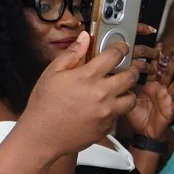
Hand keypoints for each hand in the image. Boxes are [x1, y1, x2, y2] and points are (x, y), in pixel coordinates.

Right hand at [20, 39, 137, 158]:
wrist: (41, 136)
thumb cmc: (44, 105)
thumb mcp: (52, 73)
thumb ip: (71, 54)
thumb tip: (84, 38)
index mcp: (88, 76)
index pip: (114, 55)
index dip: (121, 48)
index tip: (122, 47)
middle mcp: (101, 93)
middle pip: (130, 77)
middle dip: (132, 70)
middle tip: (128, 69)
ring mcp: (106, 112)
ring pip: (131, 99)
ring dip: (128, 92)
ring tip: (120, 90)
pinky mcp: (106, 127)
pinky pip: (119, 116)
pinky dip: (116, 110)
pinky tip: (105, 108)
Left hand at [124, 44, 173, 141]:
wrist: (144, 132)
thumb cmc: (137, 115)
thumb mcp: (129, 98)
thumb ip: (126, 87)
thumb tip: (117, 75)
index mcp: (150, 85)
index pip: (155, 68)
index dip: (157, 57)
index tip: (160, 45)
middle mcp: (160, 89)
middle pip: (168, 71)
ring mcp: (167, 97)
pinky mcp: (171, 108)